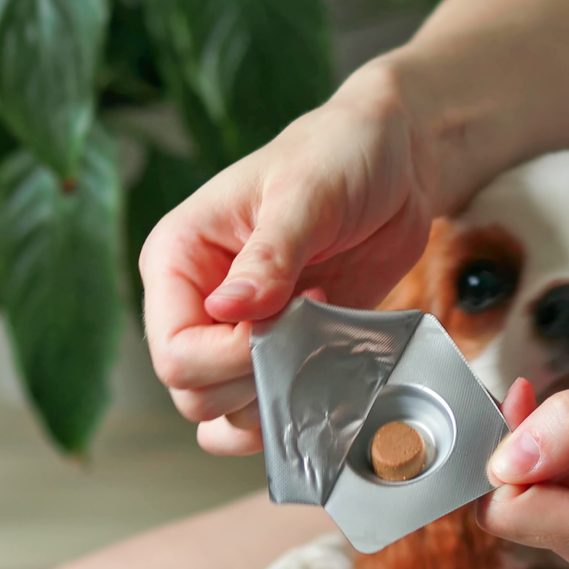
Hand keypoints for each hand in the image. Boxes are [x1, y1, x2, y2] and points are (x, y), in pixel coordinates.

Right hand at [139, 64, 437, 454]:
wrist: (394, 162)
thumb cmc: (339, 154)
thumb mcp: (306, 192)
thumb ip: (270, 255)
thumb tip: (229, 308)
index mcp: (179, 259)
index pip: (174, 351)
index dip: (230, 357)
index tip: (289, 316)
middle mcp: (197, 303)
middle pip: (194, 394)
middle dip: (256, 379)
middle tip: (312, 324)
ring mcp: (240, 333)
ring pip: (227, 415)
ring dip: (279, 399)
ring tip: (322, 342)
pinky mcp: (285, 349)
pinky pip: (272, 407)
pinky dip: (297, 409)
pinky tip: (328, 373)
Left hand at [478, 340, 568, 568]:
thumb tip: (503, 463)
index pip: (506, 512)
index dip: (505, 453)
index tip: (531, 406)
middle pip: (512, 512)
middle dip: (523, 454)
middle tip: (566, 408)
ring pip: (524, 509)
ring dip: (539, 458)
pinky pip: (542, 509)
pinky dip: (551, 469)